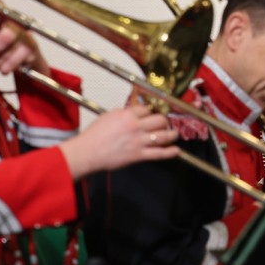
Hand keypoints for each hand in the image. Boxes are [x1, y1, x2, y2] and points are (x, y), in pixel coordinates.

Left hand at [0, 17, 48, 76]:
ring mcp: (28, 40)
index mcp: (9, 19)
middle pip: (7, 36)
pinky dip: (4, 68)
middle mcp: (20, 27)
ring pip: (9, 52)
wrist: (29, 63)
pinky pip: (13, 64)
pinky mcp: (33, 53)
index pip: (1, 6)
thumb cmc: (7, 48)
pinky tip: (4, 67)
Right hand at [59, 105, 178, 177]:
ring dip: (172, 134)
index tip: (154, 113)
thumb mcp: (108, 116)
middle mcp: (136, 126)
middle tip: (165, 124)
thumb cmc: (94, 135)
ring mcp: (139, 141)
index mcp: (128, 115)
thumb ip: (123, 113)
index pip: (147, 109)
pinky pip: (159, 154)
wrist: (88, 152)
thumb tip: (133, 113)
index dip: (151, 111)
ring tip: (174, 134)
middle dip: (164, 121)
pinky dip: (170, 152)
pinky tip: (176, 151)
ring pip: (163, 135)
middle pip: (159, 120)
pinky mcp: (138, 155)